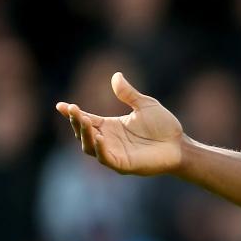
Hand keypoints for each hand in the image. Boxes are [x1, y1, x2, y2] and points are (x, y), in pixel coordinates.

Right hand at [55, 72, 182, 175]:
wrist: (180, 144)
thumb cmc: (164, 126)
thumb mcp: (145, 105)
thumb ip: (129, 94)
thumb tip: (116, 75)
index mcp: (110, 126)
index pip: (86, 119)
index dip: (72, 114)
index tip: (60, 105)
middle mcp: (108, 140)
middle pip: (84, 133)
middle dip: (76, 122)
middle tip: (73, 110)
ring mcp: (114, 153)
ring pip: (90, 147)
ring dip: (85, 135)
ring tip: (84, 121)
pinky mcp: (123, 164)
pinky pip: (106, 158)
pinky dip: (100, 149)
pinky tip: (100, 137)